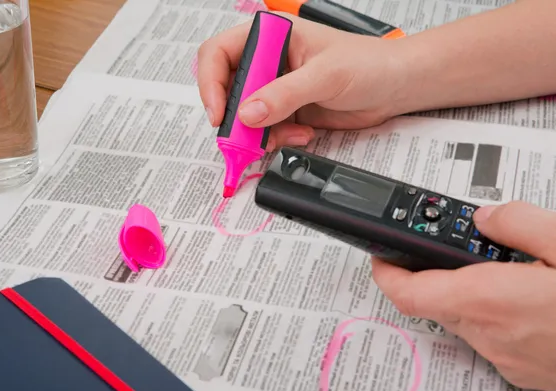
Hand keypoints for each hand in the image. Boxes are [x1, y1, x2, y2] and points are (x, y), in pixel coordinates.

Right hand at [196, 12, 408, 150]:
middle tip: (245, 138)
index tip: (220, 113)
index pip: (220, 53)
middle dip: (235, 116)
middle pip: (227, 89)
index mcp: (272, 36)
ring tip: (288, 134)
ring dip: (258, 132)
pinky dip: (276, 138)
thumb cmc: (368, 64)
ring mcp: (276, 88)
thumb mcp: (324, 76)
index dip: (211, 83)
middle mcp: (269, 61)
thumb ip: (284, 94)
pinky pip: (265, 130)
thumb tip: (247, 113)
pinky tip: (301, 133)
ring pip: (245, 115)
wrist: (395, 87)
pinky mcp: (286, 110)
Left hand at [371, 200, 555, 390]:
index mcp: (489, 299)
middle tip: (464, 245)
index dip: (386, 271)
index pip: (408, 292)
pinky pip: (490, 334)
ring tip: (508, 267)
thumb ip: (519, 222)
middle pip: (435, 300)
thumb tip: (487, 218)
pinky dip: (493, 310)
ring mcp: (504, 356)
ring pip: (463, 316)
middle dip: (439, 271)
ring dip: (470, 290)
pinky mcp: (520, 369)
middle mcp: (488, 334)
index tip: (382, 252)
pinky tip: (528, 295)